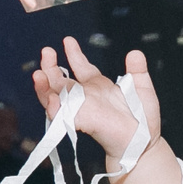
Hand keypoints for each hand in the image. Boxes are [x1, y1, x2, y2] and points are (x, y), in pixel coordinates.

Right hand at [35, 37, 160, 158]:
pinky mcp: (81, 122)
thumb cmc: (144, 120)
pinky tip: (52, 99)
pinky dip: (54, 107)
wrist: (144, 143)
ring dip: (44, 86)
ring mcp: (82, 109)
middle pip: (61, 80)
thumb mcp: (142, 89)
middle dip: (50, 67)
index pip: (82, 66)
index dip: (74, 54)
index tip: (68, 40)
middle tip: (46, 52)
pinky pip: (62, 115)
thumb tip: (136, 53)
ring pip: (55, 96)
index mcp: (99, 86)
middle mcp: (86, 96)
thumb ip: (137, 70)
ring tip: (38, 74)